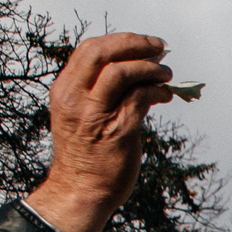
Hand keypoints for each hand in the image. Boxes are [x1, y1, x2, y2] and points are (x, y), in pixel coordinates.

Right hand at [24, 33, 174, 231]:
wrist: (80, 190)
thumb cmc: (86, 153)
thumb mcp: (81, 115)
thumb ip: (98, 92)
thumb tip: (135, 73)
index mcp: (64, 91)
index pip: (89, 50)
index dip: (120, 41)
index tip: (143, 43)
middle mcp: (76, 98)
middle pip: (102, 53)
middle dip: (135, 44)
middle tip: (159, 48)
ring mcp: (95, 114)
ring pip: (122, 73)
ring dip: (150, 68)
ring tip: (166, 74)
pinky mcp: (117, 131)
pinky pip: (140, 99)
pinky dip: (156, 91)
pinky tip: (165, 96)